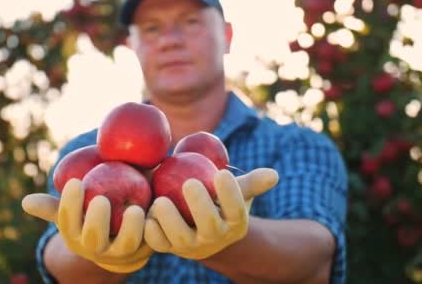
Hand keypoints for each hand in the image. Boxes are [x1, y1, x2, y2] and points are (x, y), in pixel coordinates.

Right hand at [21, 179, 151, 272]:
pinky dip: (154, 227)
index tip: (75, 182)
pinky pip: (151, 240)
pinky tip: (156, 210)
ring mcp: (122, 250)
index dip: (69, 204)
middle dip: (95, 221)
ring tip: (136, 209)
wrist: (123, 240)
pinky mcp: (146, 248)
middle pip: (93, 238)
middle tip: (101, 199)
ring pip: (126, 244)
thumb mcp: (76, 210)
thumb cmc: (96, 212)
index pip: (67, 220)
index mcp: (75, 234)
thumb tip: (26, 203)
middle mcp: (97, 246)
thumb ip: (57, 204)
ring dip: (130, 228)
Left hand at [144, 168, 278, 259]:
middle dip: (201, 206)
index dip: (231, 194)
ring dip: (171, 220)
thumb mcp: (236, 191)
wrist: (198, 226)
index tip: (221, 173)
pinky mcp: (168, 248)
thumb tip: (273, 174)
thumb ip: (251, 182)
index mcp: (234, 224)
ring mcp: (190, 245)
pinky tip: (147, 214)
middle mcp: (214, 238)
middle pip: (210, 226)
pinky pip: (158, 244)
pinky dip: (152, 231)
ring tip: (162, 200)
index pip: (237, 211)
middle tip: (190, 183)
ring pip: (181, 237)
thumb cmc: (219, 201)